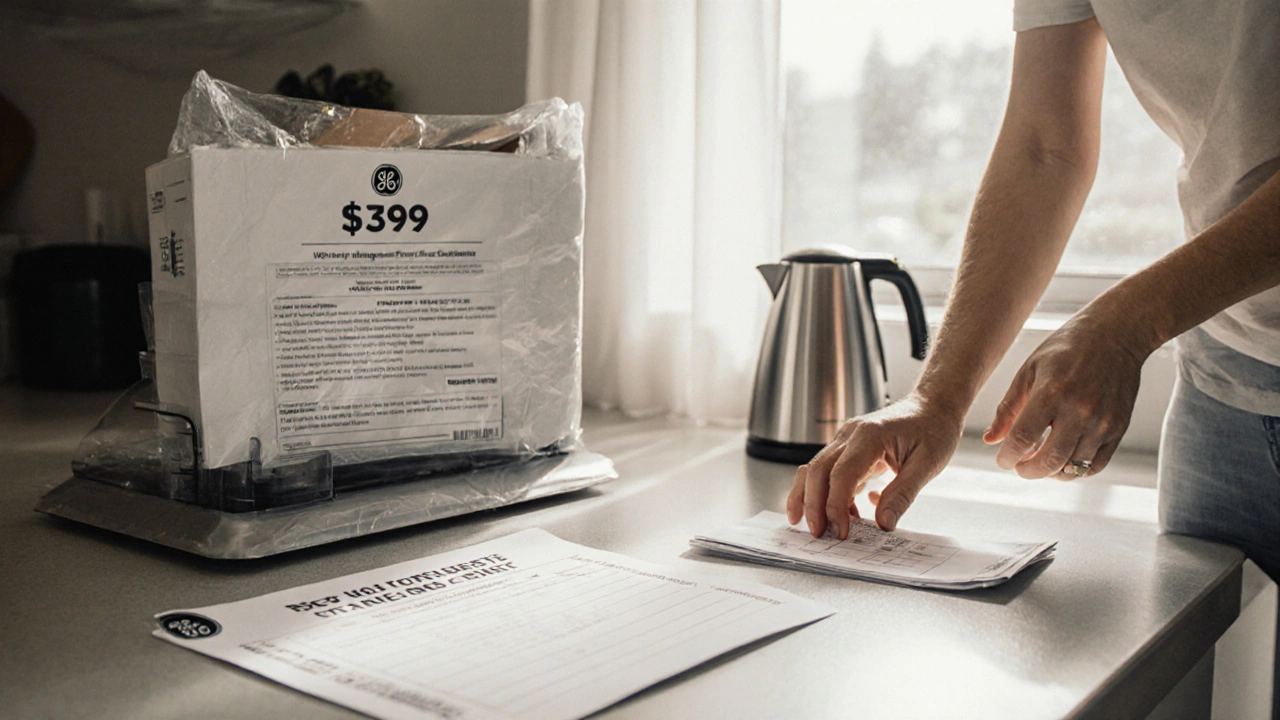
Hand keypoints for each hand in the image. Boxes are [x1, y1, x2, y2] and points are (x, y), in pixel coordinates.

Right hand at [785, 394, 964, 538]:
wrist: (933, 406)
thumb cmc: (933, 429)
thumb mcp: (927, 465)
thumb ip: (902, 495)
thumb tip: (884, 525)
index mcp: (870, 435)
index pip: (841, 474)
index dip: (835, 506)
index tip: (840, 531)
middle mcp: (851, 434)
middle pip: (816, 470)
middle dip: (812, 505)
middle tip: (818, 534)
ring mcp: (845, 439)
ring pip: (814, 469)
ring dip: (808, 498)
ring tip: (811, 525)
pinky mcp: (847, 447)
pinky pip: (829, 471)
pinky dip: (828, 494)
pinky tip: (844, 514)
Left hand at [983, 307, 1147, 478]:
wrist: (1117, 333)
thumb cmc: (1067, 348)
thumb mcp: (1029, 370)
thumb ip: (1008, 407)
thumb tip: (990, 440)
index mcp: (1051, 392)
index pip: (1022, 439)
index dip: (1007, 457)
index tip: (1002, 460)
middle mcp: (1079, 410)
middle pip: (1049, 461)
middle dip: (1027, 471)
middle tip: (1019, 466)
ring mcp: (1102, 421)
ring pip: (1073, 468)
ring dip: (1051, 472)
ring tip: (1040, 459)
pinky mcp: (1119, 428)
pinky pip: (1095, 465)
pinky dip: (1076, 470)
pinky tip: (1063, 459)